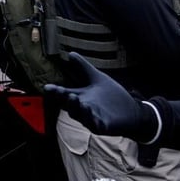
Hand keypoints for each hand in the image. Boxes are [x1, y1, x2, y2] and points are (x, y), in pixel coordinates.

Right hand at [43, 52, 157, 140]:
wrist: (132, 112)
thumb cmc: (112, 96)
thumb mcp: (97, 79)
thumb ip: (83, 68)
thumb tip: (70, 53)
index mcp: (81, 98)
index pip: (65, 95)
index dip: (56, 92)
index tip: (48, 87)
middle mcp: (83, 109)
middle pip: (70, 106)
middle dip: (65, 99)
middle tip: (62, 91)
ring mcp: (92, 119)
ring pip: (80, 116)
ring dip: (77, 108)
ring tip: (74, 98)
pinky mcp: (103, 127)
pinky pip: (95, 124)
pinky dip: (91, 119)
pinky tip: (90, 111)